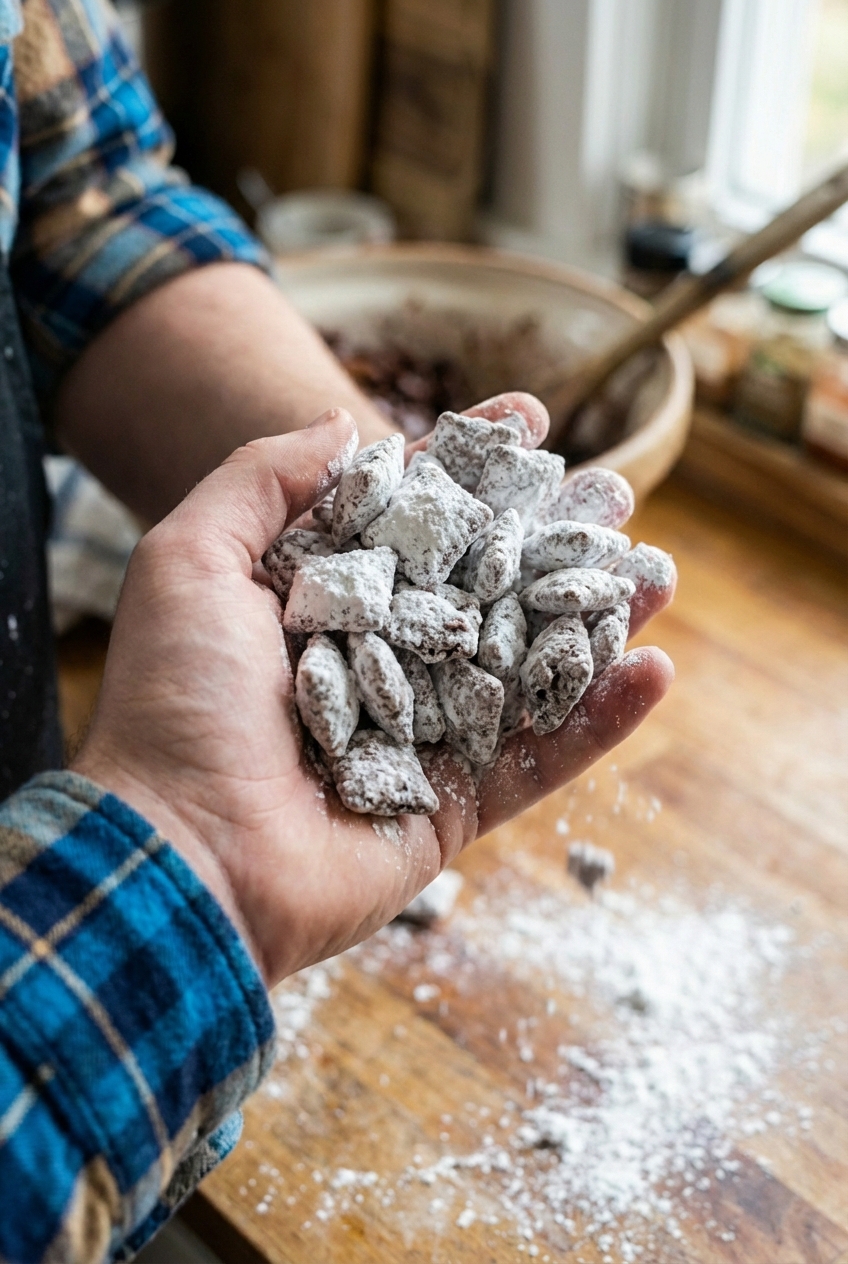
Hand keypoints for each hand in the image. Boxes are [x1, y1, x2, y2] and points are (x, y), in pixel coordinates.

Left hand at [73, 397, 673, 986]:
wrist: (181, 853)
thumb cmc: (176, 701)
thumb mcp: (190, 559)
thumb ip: (262, 481)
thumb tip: (342, 425)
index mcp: (319, 603)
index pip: (409, 518)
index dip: (467, 467)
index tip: (528, 419)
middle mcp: (375, 662)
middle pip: (481, 586)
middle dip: (549, 538)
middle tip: (615, 495)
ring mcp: (419, 736)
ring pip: (524, 668)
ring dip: (594, 621)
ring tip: (658, 573)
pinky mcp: (449, 807)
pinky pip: (537, 760)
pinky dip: (598, 722)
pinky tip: (657, 669)